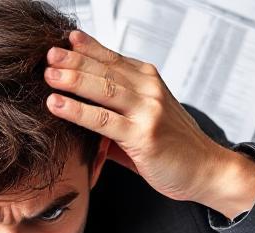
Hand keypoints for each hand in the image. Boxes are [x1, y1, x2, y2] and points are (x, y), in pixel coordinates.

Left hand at [43, 31, 254, 218]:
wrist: (207, 170)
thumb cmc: (173, 149)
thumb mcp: (143, 121)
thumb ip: (114, 114)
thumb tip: (77, 110)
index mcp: (149, 81)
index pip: (113, 58)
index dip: (87, 48)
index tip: (63, 40)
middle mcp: (149, 90)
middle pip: (105, 69)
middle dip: (74, 60)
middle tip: (47, 54)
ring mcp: (148, 111)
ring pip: (104, 89)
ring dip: (73, 80)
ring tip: (48, 74)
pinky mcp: (144, 135)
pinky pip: (104, 120)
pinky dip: (77, 111)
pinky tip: (56, 104)